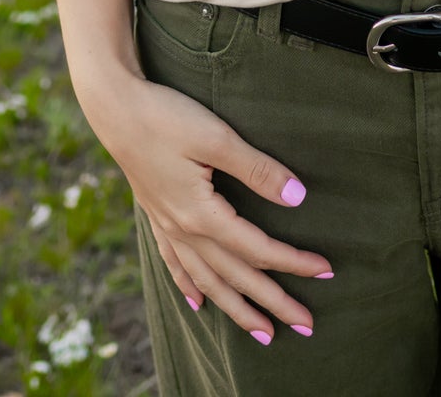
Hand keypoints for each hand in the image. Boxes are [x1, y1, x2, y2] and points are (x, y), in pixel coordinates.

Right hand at [83, 69, 332, 344]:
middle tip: (305, 326)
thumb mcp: (216, 137)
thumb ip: (257, 170)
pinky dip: (190, 286)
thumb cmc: (166, 117)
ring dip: (236, 308)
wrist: (115, 108)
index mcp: (202, 215)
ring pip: (207, 280)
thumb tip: (297, 197)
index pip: (258, 248)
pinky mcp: (155, 215)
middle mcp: (184, 230)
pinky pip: (175, 264)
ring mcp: (167, 226)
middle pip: (236, 276)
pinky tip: (197, 303)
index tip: (325, 269)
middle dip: (272, 302)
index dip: (293, 261)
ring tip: (261, 332)